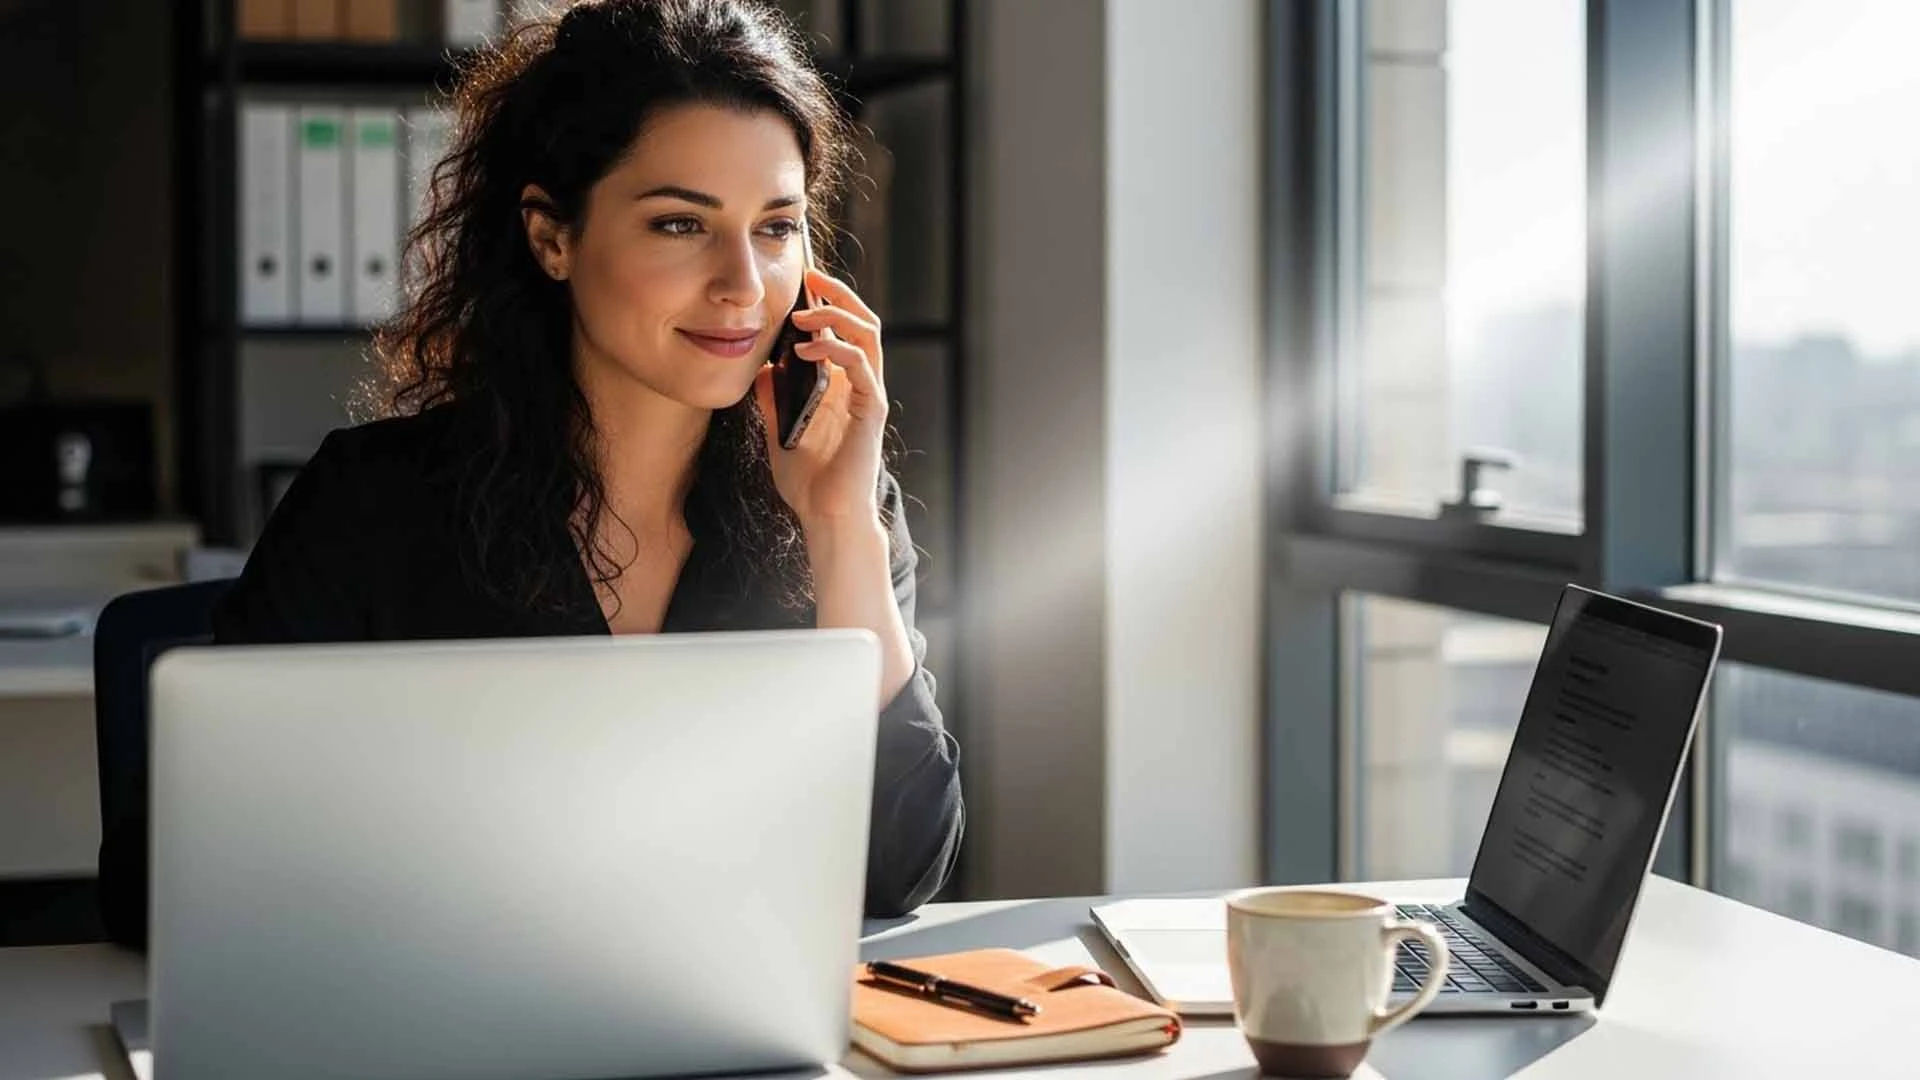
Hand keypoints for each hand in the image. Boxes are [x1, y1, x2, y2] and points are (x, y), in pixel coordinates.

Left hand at [752, 267, 887, 532]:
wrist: (826, 516)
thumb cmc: (809, 482)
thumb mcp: (779, 430)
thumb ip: (774, 399)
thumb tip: (761, 367)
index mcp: (844, 388)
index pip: (846, 331)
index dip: (829, 303)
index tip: (804, 283)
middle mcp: (862, 386)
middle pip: (864, 323)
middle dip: (839, 295)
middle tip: (811, 277)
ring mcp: (870, 397)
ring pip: (868, 336)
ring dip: (837, 316)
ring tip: (804, 314)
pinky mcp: (871, 411)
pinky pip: (861, 367)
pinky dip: (835, 350)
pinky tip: (806, 350)